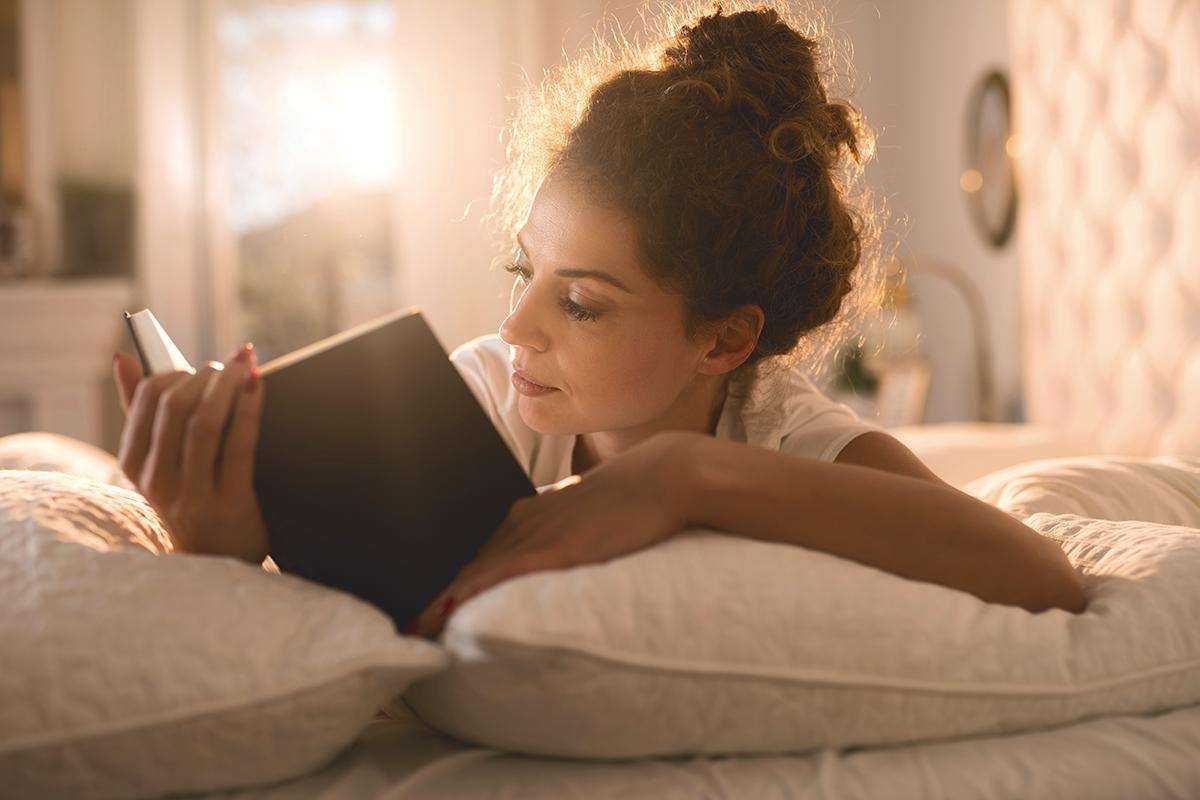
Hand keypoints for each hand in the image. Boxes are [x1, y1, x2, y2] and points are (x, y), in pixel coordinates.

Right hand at [112, 344, 268, 563]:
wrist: (222, 559)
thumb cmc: (192, 497)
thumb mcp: (159, 463)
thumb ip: (139, 412)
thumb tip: (122, 359)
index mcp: (134, 465)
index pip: (146, 401)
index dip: (175, 372)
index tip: (199, 367)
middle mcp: (157, 481)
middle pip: (176, 407)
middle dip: (206, 376)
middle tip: (229, 366)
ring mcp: (192, 495)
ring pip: (206, 422)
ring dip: (228, 385)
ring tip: (245, 368)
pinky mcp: (229, 503)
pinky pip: (239, 444)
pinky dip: (249, 407)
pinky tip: (258, 386)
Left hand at [411, 431, 696, 637]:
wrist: (664, 475)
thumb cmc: (629, 500)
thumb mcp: (580, 517)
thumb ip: (553, 537)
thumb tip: (531, 563)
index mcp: (524, 514)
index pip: (470, 549)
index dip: (440, 576)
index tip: (412, 599)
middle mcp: (521, 521)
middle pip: (462, 561)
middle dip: (426, 590)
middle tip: (395, 618)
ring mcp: (538, 534)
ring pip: (473, 569)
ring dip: (438, 598)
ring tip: (408, 624)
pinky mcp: (559, 548)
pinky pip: (504, 572)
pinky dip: (471, 591)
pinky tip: (447, 608)